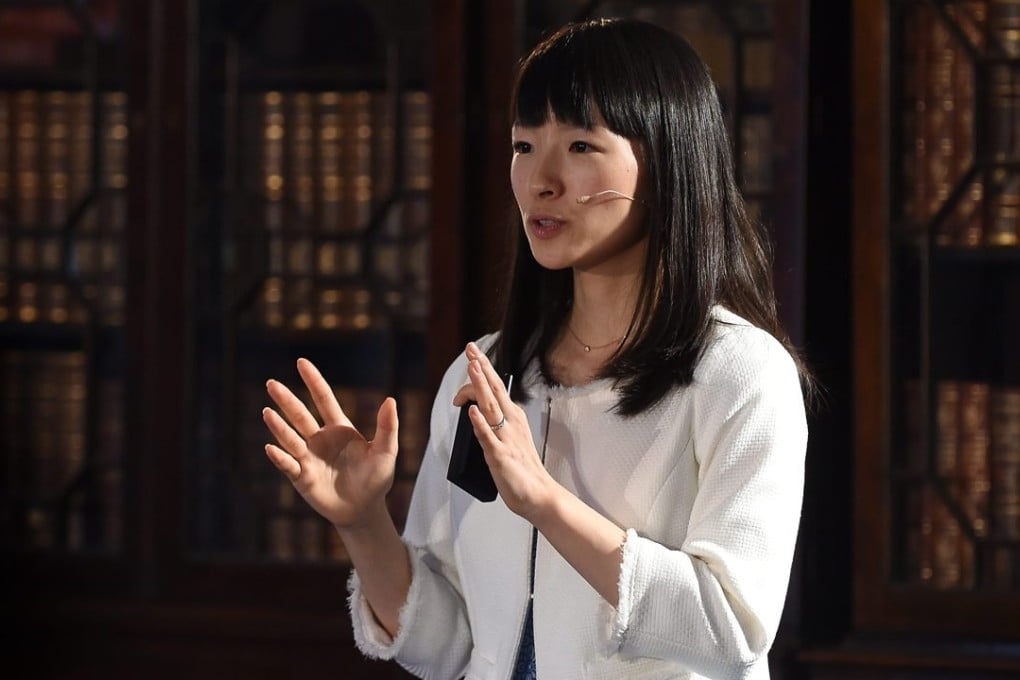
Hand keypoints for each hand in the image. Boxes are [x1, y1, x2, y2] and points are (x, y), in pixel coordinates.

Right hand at [263, 358, 397, 529]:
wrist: (365, 510)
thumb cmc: (376, 479)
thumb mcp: (386, 451)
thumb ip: (387, 427)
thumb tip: (390, 400)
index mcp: (339, 429)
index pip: (324, 399)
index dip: (313, 381)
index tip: (301, 362)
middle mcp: (319, 440)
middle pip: (300, 415)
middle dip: (286, 400)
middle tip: (271, 383)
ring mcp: (308, 458)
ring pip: (290, 438)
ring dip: (279, 426)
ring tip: (267, 412)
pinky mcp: (302, 478)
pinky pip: (289, 465)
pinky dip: (280, 457)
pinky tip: (271, 447)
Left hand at [458, 342, 556, 519]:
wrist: (538, 494)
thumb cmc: (523, 469)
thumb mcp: (511, 438)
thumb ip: (496, 423)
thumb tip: (477, 410)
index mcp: (514, 418)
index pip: (497, 388)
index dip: (485, 369)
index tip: (474, 353)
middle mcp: (511, 424)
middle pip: (494, 390)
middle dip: (481, 368)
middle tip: (470, 349)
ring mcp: (506, 439)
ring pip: (490, 407)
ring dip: (480, 386)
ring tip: (471, 368)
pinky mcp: (500, 456)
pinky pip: (488, 437)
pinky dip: (479, 423)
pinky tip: (471, 412)